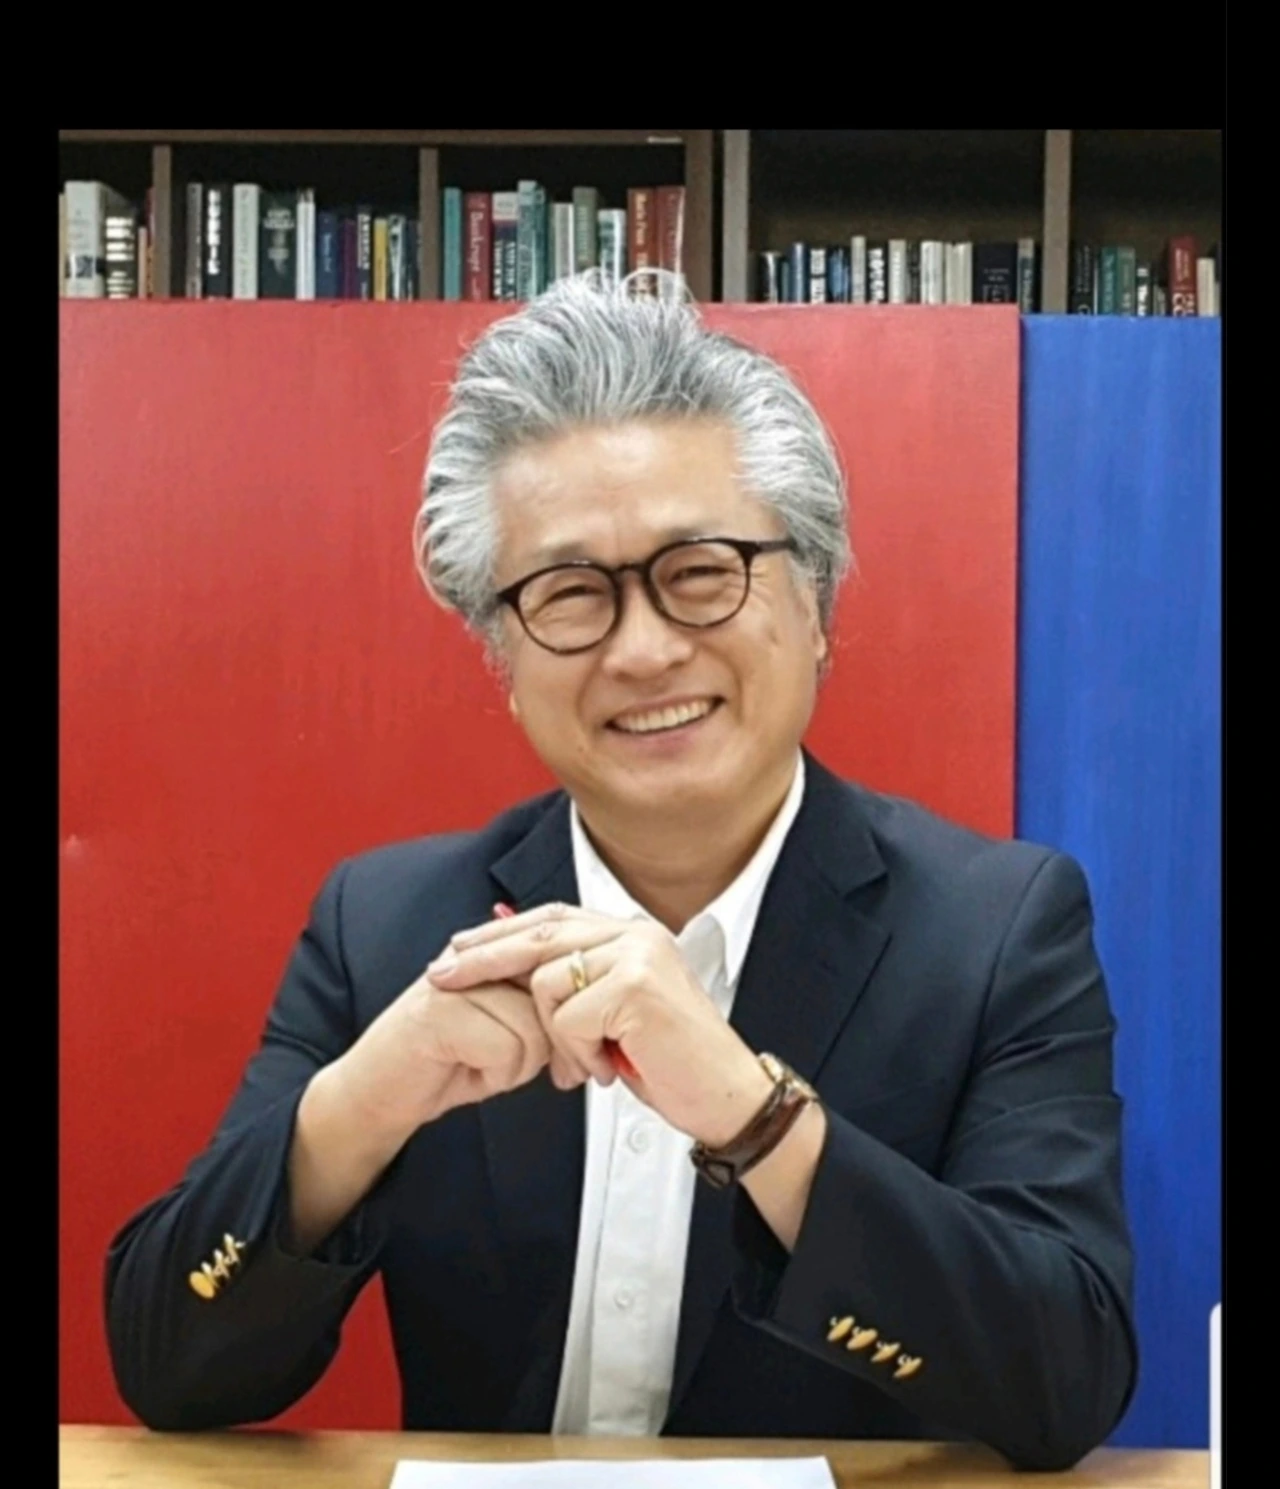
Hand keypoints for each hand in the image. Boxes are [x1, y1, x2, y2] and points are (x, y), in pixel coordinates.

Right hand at [330, 967, 552, 1144]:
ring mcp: (457, 979)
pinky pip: (507, 1046)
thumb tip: (589, 1010)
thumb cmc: (444, 1060)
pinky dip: (499, 1073)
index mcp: (494, 951)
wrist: (378, 1090)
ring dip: (520, 1062)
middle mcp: (477, 955)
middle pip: (554, 992)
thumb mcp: (508, 1029)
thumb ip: (543, 1010)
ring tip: (488, 1064)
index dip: (571, 1010)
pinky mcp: (441, 1011)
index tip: (572, 1047)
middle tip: (538, 1067)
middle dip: (556, 1042)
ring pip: (535, 1023)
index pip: (560, 962)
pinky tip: (469, 1069)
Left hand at [426, 904, 772, 1146]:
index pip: (553, 918)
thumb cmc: (672, 1063)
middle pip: (538, 935)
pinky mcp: (634, 986)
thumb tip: (513, 961)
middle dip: (482, 958)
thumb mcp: (614, 1015)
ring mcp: (636, 955)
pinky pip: (567, 1018)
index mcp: (632, 933)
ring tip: (587, 1064)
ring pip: (546, 982)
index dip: (501, 933)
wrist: (727, 1097)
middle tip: (440, 977)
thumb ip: (574, 985)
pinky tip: (609, 1068)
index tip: (457, 950)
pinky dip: (578, 1053)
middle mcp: (635, 934)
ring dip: (556, 1037)